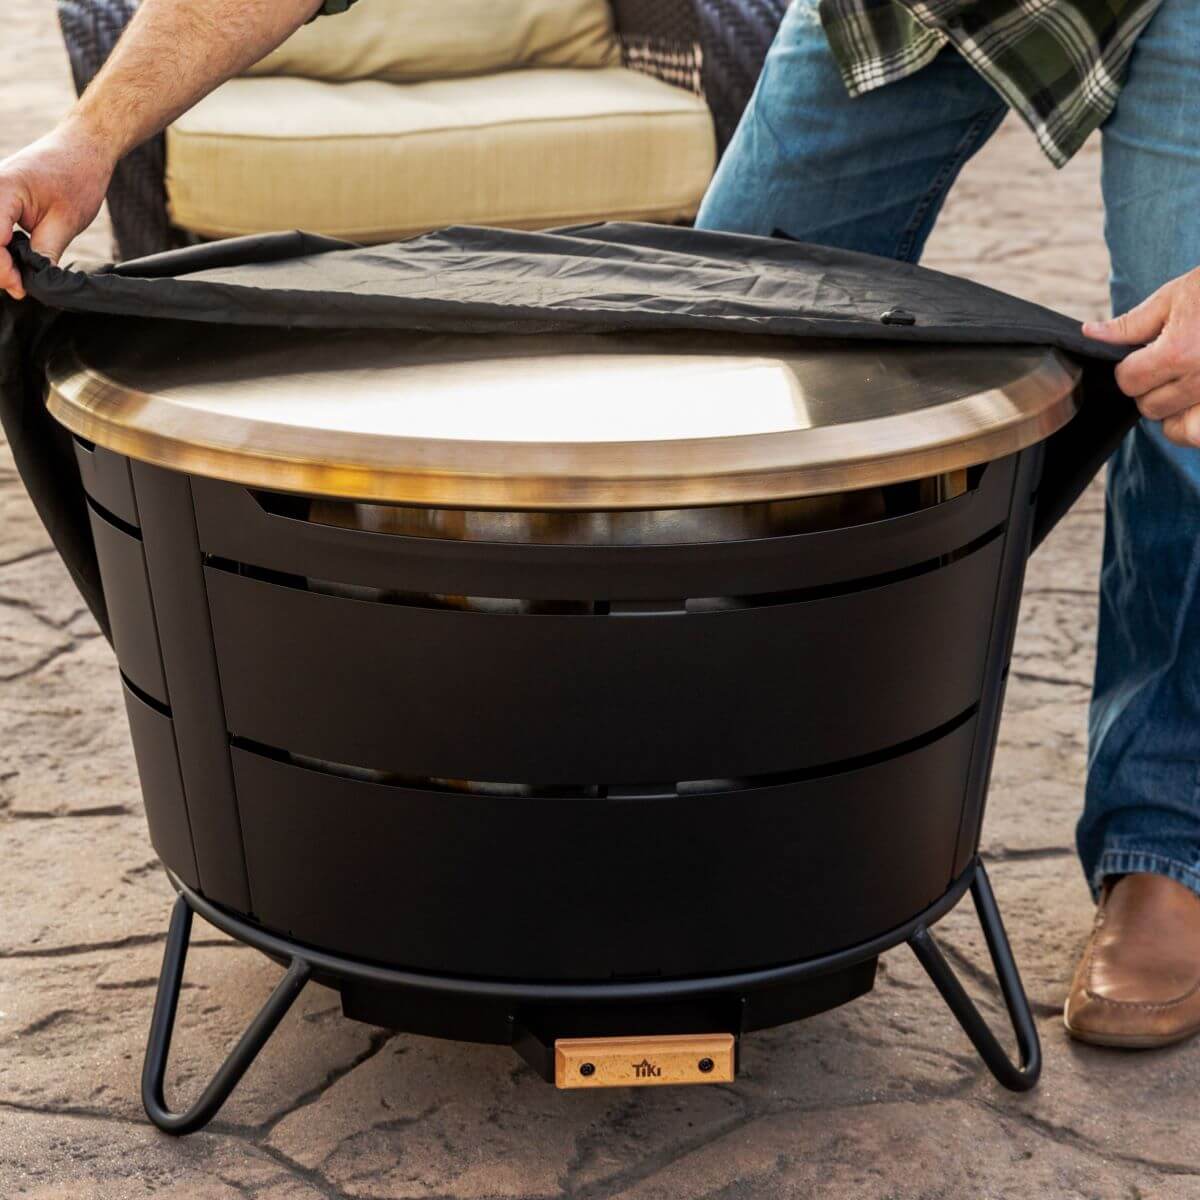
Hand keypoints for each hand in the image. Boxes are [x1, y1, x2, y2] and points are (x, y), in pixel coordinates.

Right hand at [0, 118, 114, 300]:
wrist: (82, 149)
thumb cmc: (78, 177)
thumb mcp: (66, 222)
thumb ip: (45, 253)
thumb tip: (34, 284)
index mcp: (2, 189)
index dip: (2, 268)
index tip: (20, 288)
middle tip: (22, 288)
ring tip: (21, 279)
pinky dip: (1, 250)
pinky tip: (17, 265)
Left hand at [1083, 268, 1199, 448]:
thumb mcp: (1174, 297)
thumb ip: (1130, 324)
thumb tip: (1089, 334)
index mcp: (1181, 352)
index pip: (1129, 381)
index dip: (1127, 368)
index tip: (1139, 356)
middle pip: (1149, 407)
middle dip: (1148, 388)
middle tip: (1165, 366)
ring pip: (1175, 428)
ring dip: (1171, 410)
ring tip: (1181, 383)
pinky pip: (1199, 434)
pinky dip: (1192, 426)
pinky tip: (1193, 402)